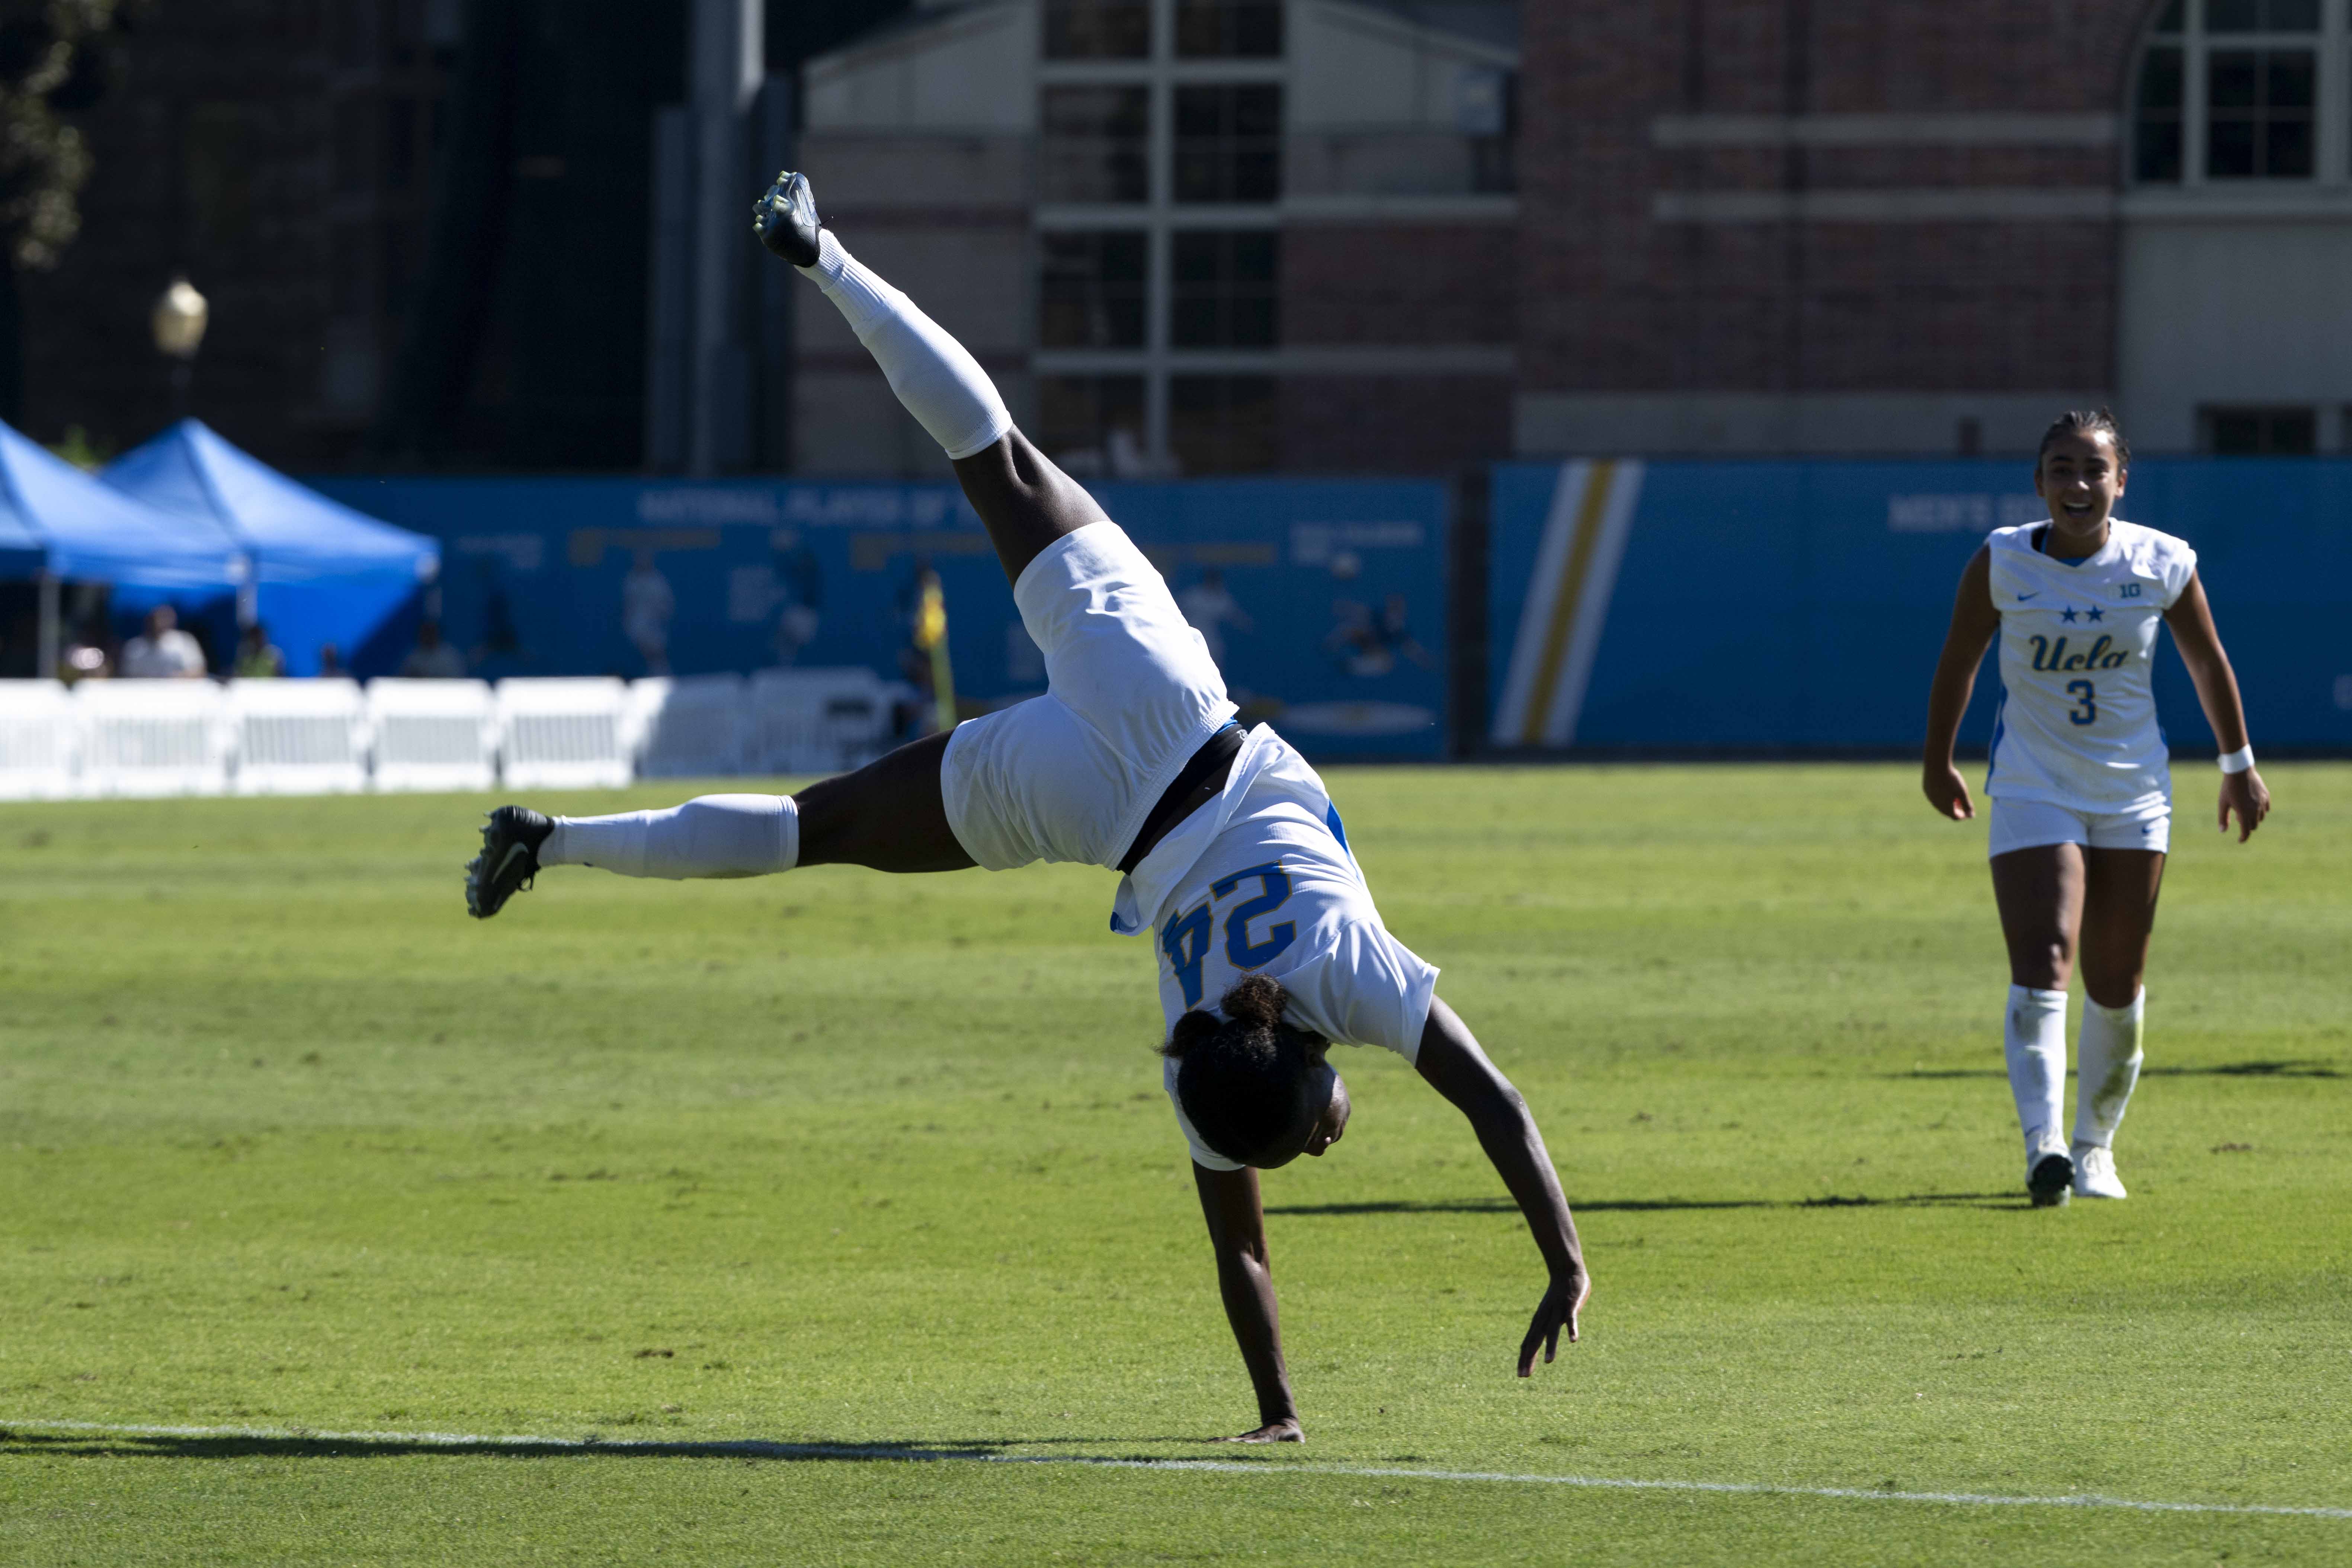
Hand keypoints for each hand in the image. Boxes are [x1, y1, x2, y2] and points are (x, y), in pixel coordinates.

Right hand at [1217, 1419, 1303, 1443]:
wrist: (1283, 1423)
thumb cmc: (1292, 1434)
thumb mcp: (1296, 1436)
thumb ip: (1299, 1438)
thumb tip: (1302, 1440)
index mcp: (1265, 1438)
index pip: (1255, 1440)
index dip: (1250, 1441)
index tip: (1243, 1442)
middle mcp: (1254, 1438)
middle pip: (1240, 1440)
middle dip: (1228, 1442)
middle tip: (1216, 1442)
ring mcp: (1249, 1439)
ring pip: (1233, 1441)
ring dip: (1221, 1442)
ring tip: (1208, 1444)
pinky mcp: (1247, 1440)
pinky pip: (1232, 1442)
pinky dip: (1221, 1443)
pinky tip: (1210, 1443)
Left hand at [1517, 1261, 1590, 1375]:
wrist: (1565, 1270)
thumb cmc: (1557, 1294)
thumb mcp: (1547, 1312)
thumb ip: (1544, 1325)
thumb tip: (1537, 1338)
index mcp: (1539, 1321)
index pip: (1528, 1343)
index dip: (1525, 1359)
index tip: (1521, 1375)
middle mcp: (1545, 1318)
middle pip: (1535, 1341)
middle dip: (1530, 1358)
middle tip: (1524, 1375)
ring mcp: (1557, 1312)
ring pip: (1552, 1332)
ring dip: (1551, 1347)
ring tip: (1549, 1362)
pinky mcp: (1570, 1306)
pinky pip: (1571, 1319)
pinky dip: (1571, 1329)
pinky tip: (1573, 1340)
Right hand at [1922, 762, 1973, 820]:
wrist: (1936, 766)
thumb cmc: (1951, 780)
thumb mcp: (1962, 792)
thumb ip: (1967, 805)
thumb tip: (1971, 816)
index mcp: (1946, 808)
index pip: (1955, 817)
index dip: (1963, 815)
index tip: (1969, 810)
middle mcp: (1936, 805)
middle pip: (1947, 812)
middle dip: (1956, 809)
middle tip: (1963, 802)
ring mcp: (1930, 797)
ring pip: (1940, 804)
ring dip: (1948, 802)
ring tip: (1955, 795)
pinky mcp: (1926, 790)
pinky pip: (1935, 797)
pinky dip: (1941, 796)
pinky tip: (1945, 788)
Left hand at [2220, 767, 2268, 842]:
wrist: (2240, 771)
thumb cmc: (2228, 788)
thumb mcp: (2222, 803)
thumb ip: (2222, 818)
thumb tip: (2222, 831)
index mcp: (2244, 813)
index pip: (2246, 831)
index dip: (2243, 838)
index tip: (2240, 840)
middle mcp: (2256, 810)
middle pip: (2254, 825)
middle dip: (2247, 827)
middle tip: (2238, 820)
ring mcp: (2262, 803)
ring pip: (2261, 817)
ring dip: (2253, 819)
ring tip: (2243, 812)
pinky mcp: (2266, 796)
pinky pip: (2266, 808)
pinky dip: (2261, 811)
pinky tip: (2254, 807)